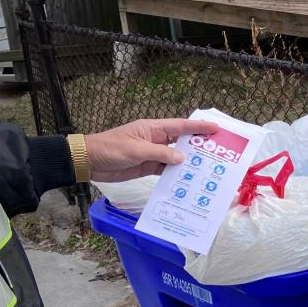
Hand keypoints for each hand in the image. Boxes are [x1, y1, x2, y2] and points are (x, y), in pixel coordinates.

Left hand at [84, 118, 220, 181]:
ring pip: (176, 158)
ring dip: (188, 163)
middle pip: (181, 142)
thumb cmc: (111, 149)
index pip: (180, 126)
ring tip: (207, 168)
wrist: (89, 162)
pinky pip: (166, 170)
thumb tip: (182, 159)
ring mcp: (152, 154)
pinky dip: (176, 174)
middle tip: (218, 151)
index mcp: (153, 129)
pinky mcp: (147, 166)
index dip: (198, 127)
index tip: (216, 128)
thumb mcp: (137, 150)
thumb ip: (161, 154)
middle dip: (198, 146)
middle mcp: (155, 140)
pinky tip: (188, 180)